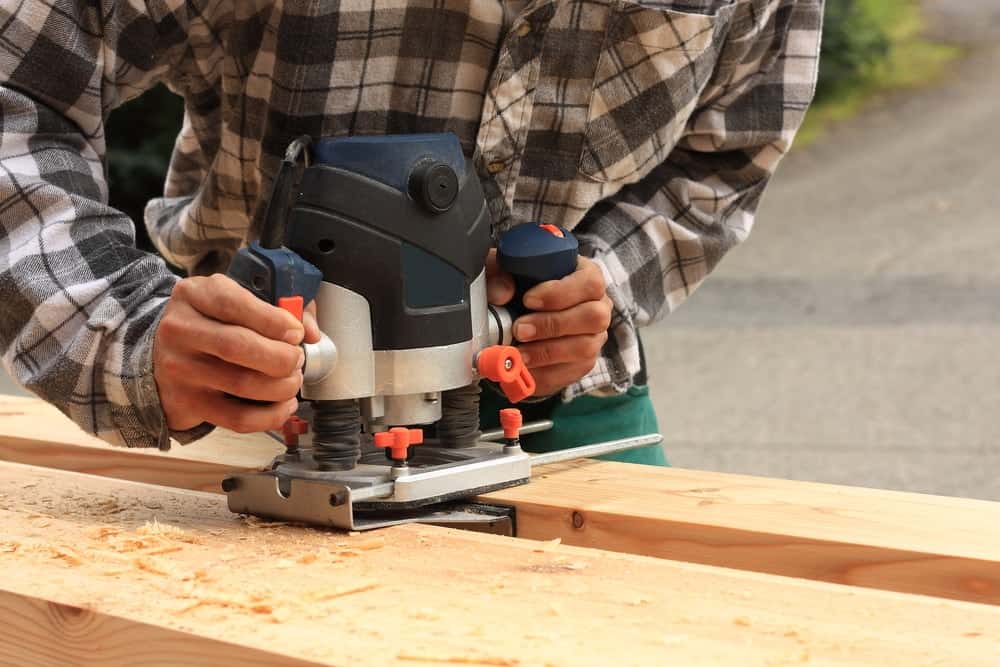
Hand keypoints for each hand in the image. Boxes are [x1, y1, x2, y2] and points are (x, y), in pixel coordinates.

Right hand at [154, 274, 317, 432]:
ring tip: (292, 380)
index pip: (233, 304)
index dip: (274, 320)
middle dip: (282, 356)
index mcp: (194, 295)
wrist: (162, 355)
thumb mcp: (236, 300)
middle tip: (296, 359)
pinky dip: (271, 416)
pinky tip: (284, 406)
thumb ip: (279, 308)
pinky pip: (237, 418)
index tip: (296, 333)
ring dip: (282, 387)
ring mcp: (180, 369)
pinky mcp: (187, 403)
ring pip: (243, 384)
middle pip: (238, 346)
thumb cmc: (213, 324)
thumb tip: (310, 333)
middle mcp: (180, 330)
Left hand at [486, 251, 611, 396]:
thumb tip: (501, 294)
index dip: (561, 292)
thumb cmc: (520, 287)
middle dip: (553, 325)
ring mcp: (594, 338)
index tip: (528, 299)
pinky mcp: (584, 364)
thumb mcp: (505, 272)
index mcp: (587, 277)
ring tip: (519, 352)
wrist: (518, 318)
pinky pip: (571, 373)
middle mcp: (598, 307)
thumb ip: (499, 274)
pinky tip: (523, 369)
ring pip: (585, 348)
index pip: (590, 282)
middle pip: (594, 317)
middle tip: (519, 329)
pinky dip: (544, 374)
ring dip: (548, 352)